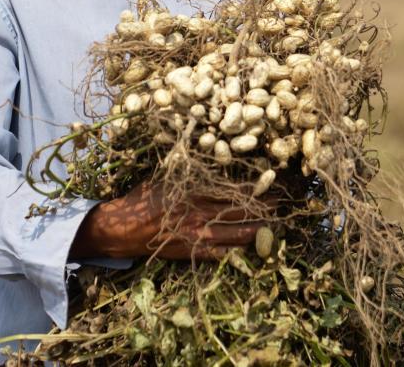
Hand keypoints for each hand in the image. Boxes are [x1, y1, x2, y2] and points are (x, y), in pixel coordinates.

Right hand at [69, 181, 262, 260]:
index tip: (270, 181)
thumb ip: (186, 170)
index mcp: (194, 191)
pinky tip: (249, 249)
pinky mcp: (192, 250)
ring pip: (234, 231)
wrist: (123, 229)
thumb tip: (205, 152)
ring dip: (256, 228)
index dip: (253, 186)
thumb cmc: (142, 199)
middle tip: (279, 203)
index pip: (231, 188)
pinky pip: (219, 252)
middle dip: (261, 207)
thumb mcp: (164, 176)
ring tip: (273, 224)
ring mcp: (197, 233)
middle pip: (239, 209)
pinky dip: (235, 250)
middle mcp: (200, 212)